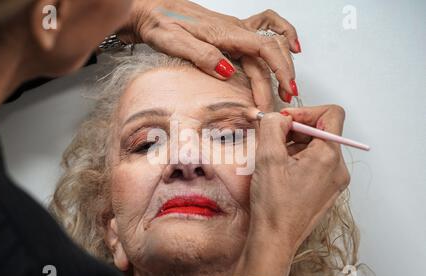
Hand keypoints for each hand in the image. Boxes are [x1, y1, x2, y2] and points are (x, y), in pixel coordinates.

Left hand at [117, 0, 299, 107]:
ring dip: (280, 67)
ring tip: (285, 89)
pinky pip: (262, 33)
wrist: (150, 8)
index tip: (287, 89)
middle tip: (281, 103)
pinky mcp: (229, 33)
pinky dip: (280, 38)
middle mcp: (234, 29)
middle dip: (281, 78)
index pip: (264, 48)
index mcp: (225, 32)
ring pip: (267, 47)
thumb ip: (203, 56)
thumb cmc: (160, 23)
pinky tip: (289, 47)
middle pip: (268, 53)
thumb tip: (228, 72)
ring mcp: (234, 30)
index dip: (280, 69)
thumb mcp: (175, 42)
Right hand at [234, 105, 350, 275]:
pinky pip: (315, 165)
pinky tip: (280, 174)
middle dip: (295, 131)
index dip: (306, 111)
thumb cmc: (273, 204)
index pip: (331, 114)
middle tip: (272, 141)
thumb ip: (272, 126)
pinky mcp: (326, 191)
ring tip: (273, 162)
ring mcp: (334, 182)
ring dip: (294, 147)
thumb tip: (278, 117)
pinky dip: (298, 161)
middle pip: (322, 132)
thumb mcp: (267, 157)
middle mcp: (338, 168)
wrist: (274, 239)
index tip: (284, 121)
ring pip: (317, 149)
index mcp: (329, 156)